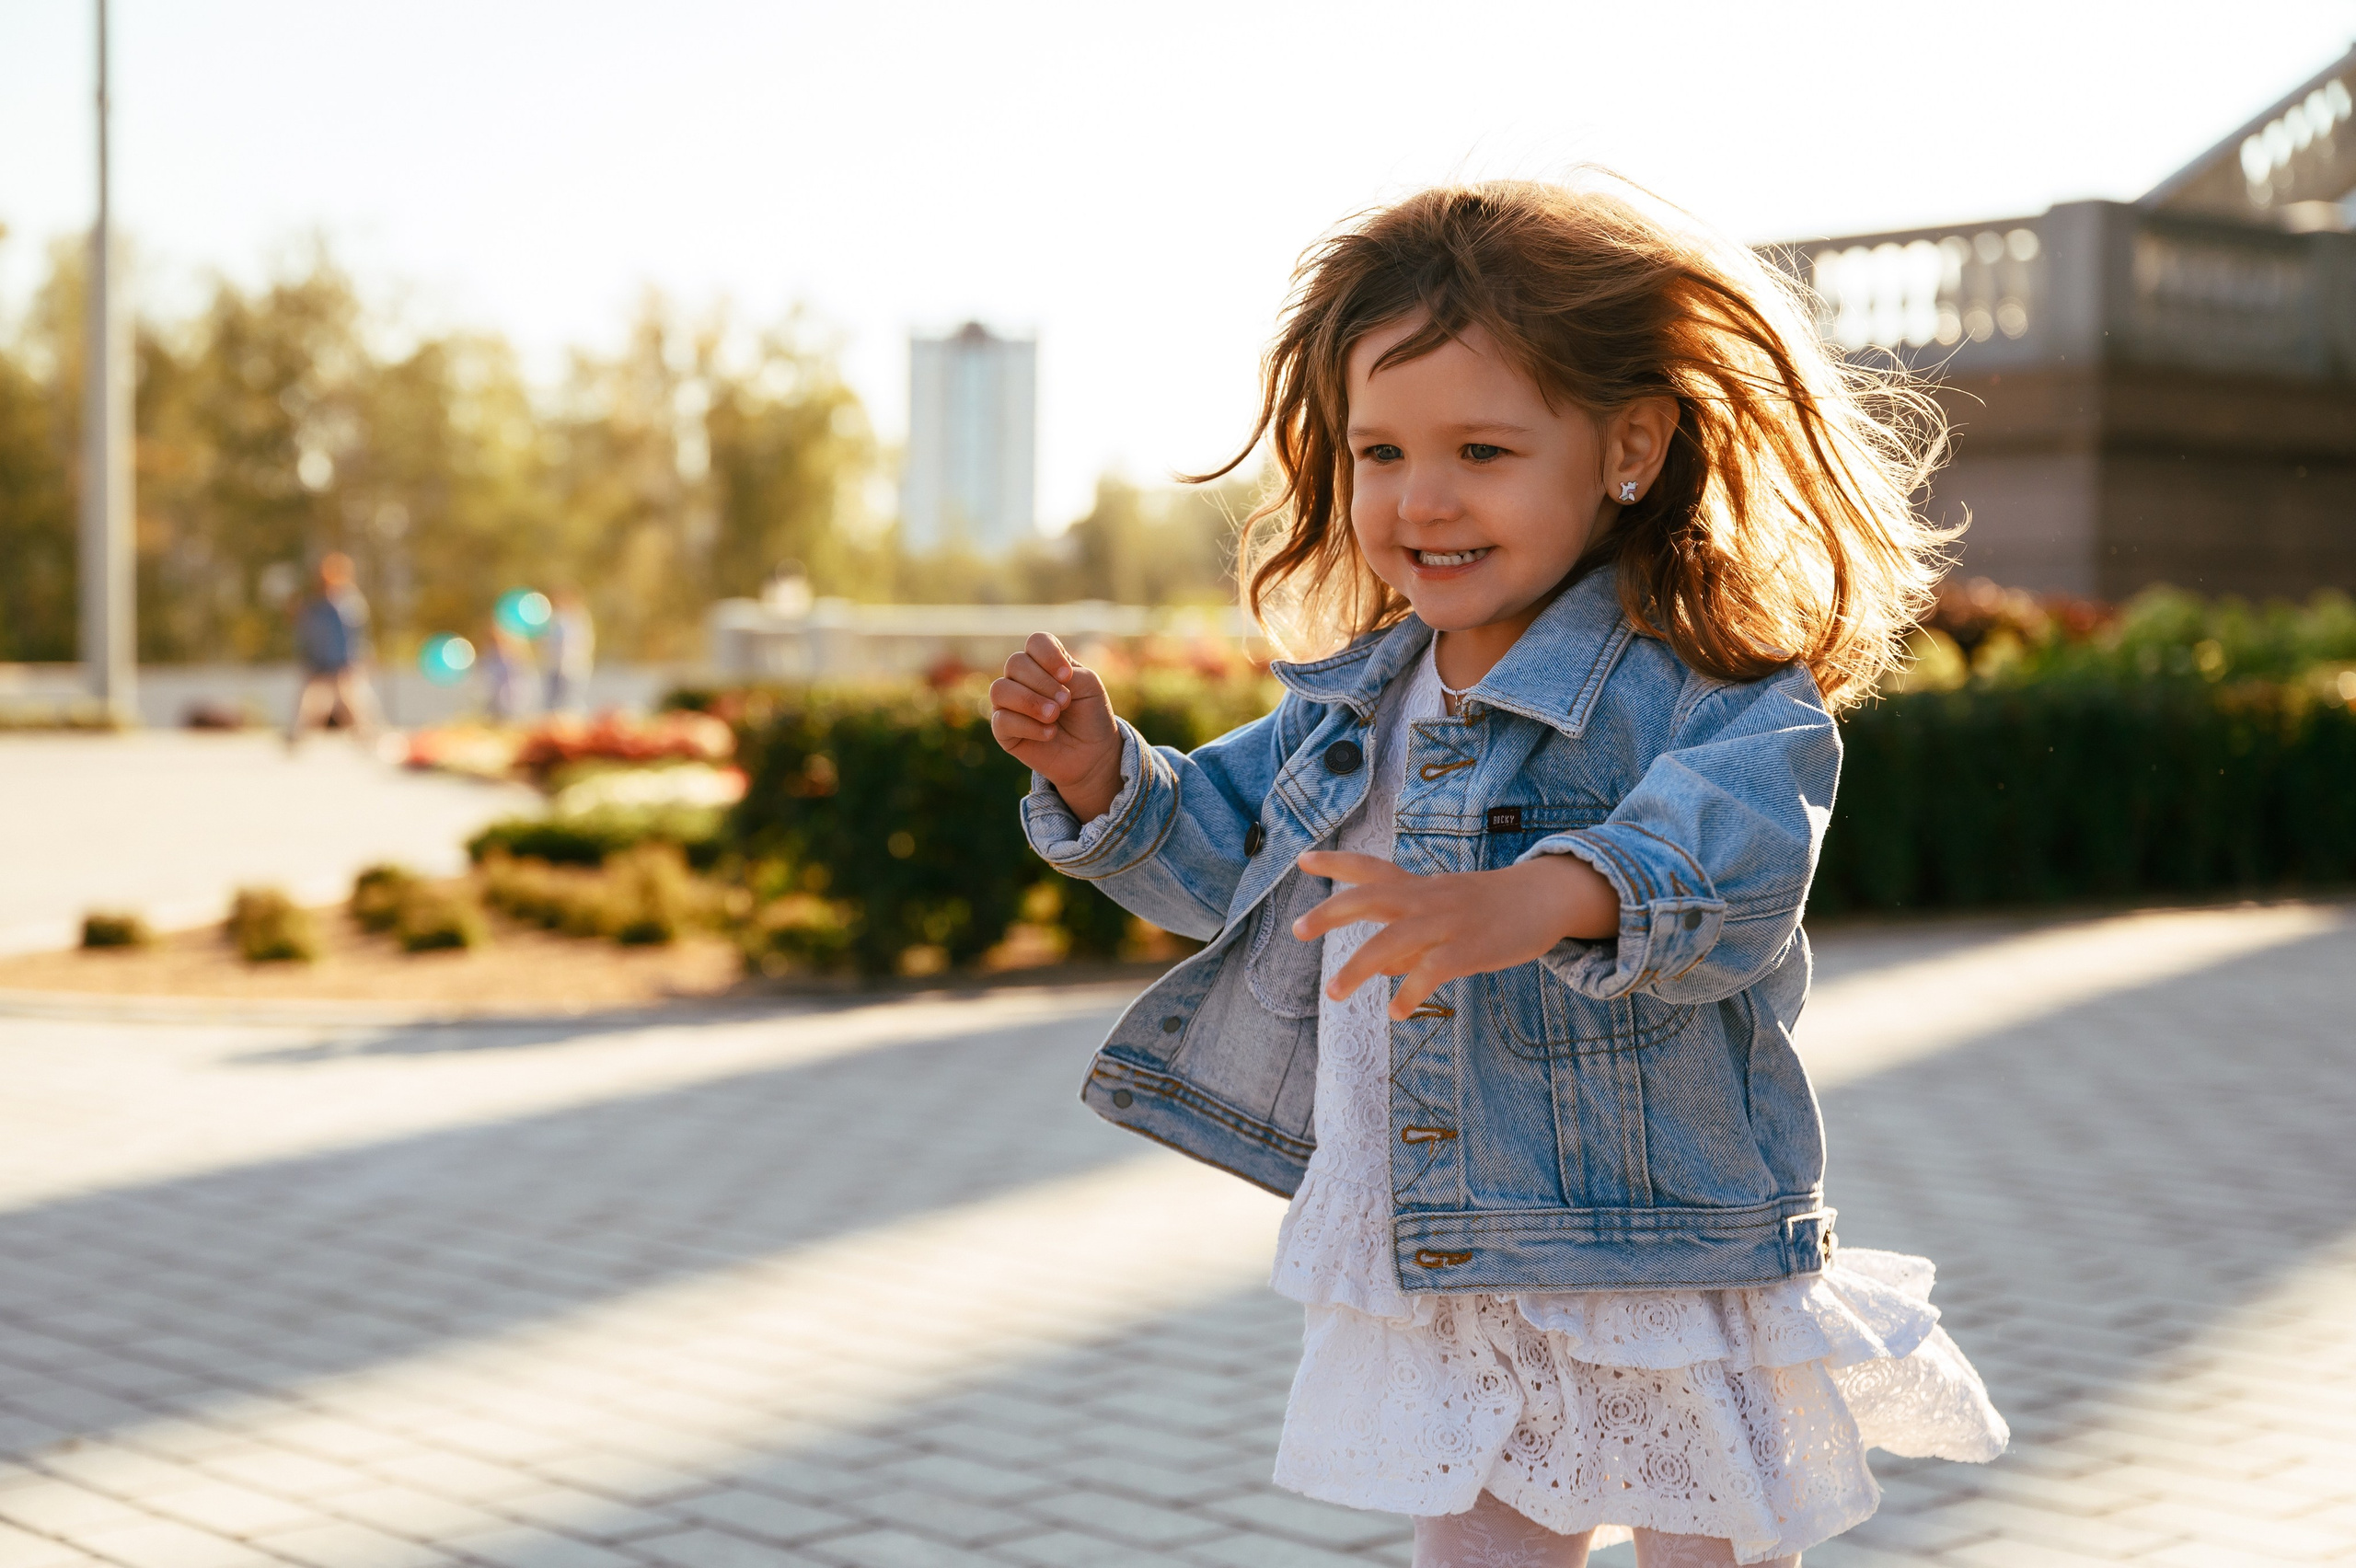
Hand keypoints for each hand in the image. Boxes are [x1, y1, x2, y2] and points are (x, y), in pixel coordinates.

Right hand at [990, 632, 1124, 820]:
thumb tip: (1033, 684)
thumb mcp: (1089, 686)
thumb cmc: (1091, 715)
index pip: (1036, 642)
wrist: (1093, 754)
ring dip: (1030, 702)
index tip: (1068, 676)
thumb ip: (1066, 673)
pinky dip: (1029, 726)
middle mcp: (1022, 678)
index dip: (1049, 655)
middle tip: (1066, 702)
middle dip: (1043, 683)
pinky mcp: (1003, 730)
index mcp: (1045, 662)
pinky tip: (1049, 733)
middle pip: (1015, 663)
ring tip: (1054, 716)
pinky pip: (1002, 720)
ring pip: (1000, 689)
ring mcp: (1009, 703)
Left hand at [1292, 850, 1619, 1019]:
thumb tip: (1377, 970)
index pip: (1371, 868)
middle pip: (1371, 897)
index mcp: (1419, 888)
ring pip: (1393, 940)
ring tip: (1333, 992)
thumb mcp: (1444, 914)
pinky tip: (1396, 1013)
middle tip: (1297, 929)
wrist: (1545, 897)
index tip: (1302, 858)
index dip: (1335, 862)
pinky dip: (1410, 993)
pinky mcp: (1470, 949)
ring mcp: (1448, 923)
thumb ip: (1407, 940)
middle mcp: (1427, 899)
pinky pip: (1432, 971)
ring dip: (1358, 967)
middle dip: (1331, 912)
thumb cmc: (1489, 909)